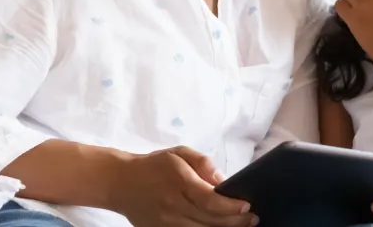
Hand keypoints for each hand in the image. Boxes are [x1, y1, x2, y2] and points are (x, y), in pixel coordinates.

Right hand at [111, 146, 255, 226]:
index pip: (210, 201)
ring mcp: (165, 223)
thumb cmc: (154, 165)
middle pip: (210, 220)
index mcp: (179, 181)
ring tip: (241, 226)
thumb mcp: (179, 153)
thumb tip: (223, 182)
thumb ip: (203, 163)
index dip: (231, 207)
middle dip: (235, 221)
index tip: (246, 206)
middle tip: (252, 219)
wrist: (121, 182)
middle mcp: (173, 205)